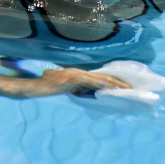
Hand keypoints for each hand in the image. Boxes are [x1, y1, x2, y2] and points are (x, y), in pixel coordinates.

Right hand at [16, 68, 130, 97]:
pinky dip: (97, 86)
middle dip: (116, 82)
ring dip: (110, 84)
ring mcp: (73, 75)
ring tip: (123, 89)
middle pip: (101, 76)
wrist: (34, 87)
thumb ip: (76, 88)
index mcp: (78, 73)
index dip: (113, 80)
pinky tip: (105, 89)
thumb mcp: (65, 87)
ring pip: (96, 79)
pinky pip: (86, 83)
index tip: (125, 86)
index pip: (99, 77)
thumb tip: (87, 92)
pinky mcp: (69, 80)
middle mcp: (78, 72)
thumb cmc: (47, 86)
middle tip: (130, 87)